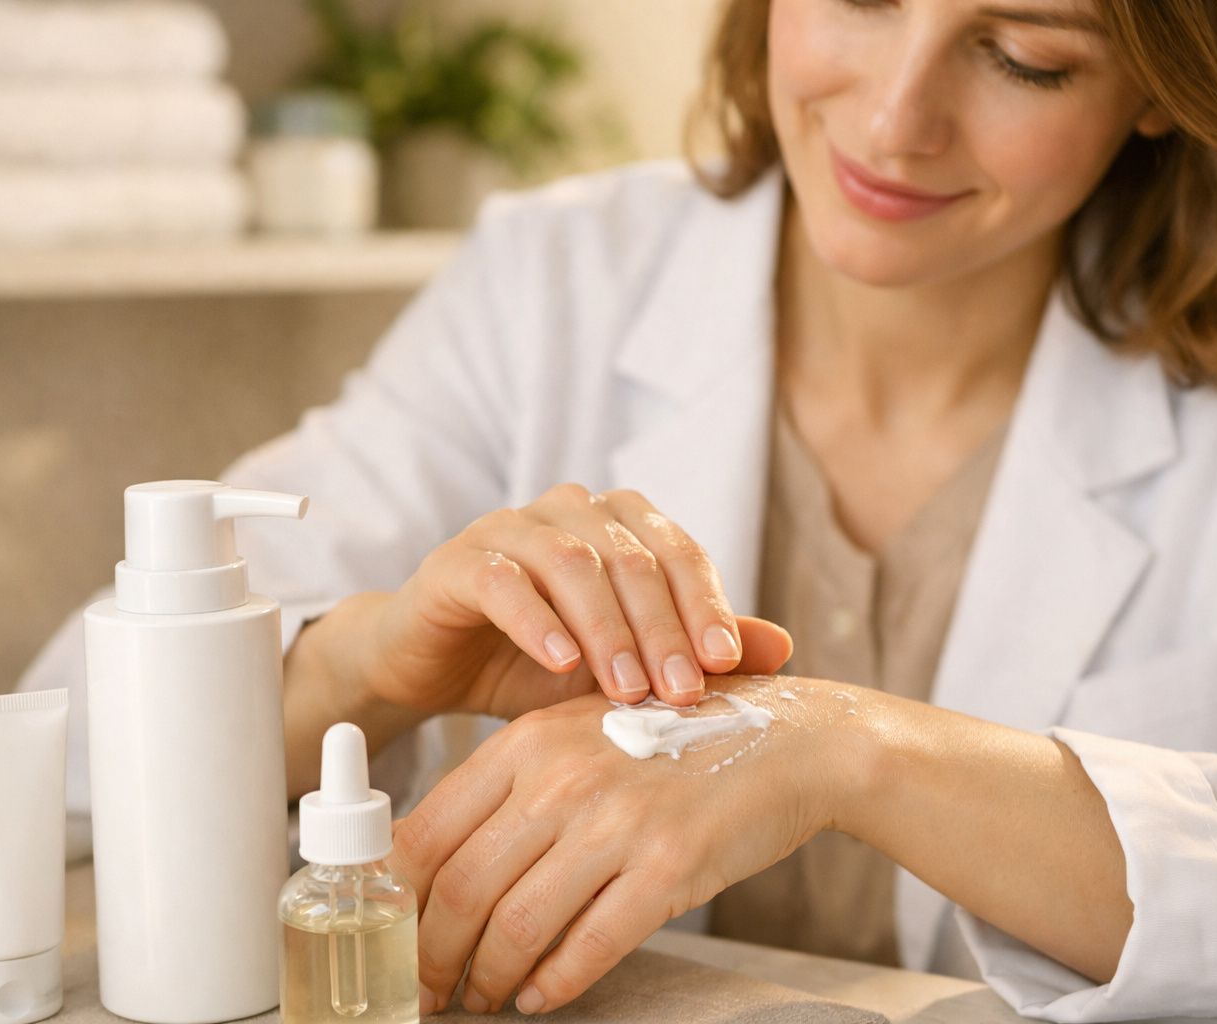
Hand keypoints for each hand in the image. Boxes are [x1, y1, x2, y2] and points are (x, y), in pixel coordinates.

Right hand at [358, 483, 792, 719]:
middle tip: (681, 691)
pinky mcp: (456, 561)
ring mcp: (508, 528)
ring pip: (573, 562)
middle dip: (663, 627)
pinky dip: (537, 621)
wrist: (434, 669)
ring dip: (607, 628)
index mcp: (618, 524)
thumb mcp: (623, 667)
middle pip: (631, 557)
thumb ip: (693, 652)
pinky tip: (561, 664)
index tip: (726, 663)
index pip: (678, 551)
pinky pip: (502, 580)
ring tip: (627, 688)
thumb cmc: (534, 665)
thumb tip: (783, 649)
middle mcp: (568, 511)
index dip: (706, 604)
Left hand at [389, 675, 869, 1015]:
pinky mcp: (669, 865)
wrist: (793, 738)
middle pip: (461, 888)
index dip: (398, 903)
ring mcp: (617, 821)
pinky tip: (542, 994)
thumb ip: (520, 785)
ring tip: (486, 996)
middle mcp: (564, 775)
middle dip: (432, 957)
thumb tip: (447, 868)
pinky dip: (555, 982)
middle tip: (429, 988)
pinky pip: (589, 945)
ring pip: (516, 925)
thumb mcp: (587, 734)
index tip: (393, 939)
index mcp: (532, 739)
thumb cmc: (682, 739)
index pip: (427, 832)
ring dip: (489, 977)